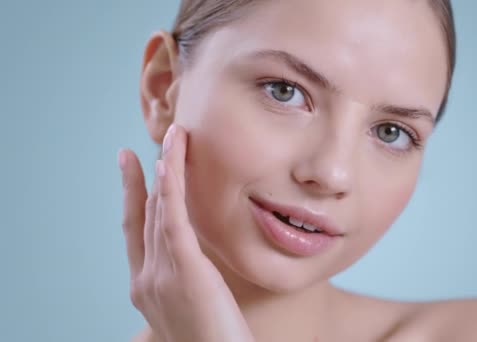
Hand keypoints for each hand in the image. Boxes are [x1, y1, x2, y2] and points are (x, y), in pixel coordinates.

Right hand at [118, 124, 253, 341]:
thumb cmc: (211, 341)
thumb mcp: (190, 306)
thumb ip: (186, 278)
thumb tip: (195, 256)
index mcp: (145, 287)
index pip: (136, 231)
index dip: (133, 196)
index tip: (133, 167)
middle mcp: (146, 278)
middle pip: (145, 216)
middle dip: (145, 177)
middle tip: (146, 145)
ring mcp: (161, 275)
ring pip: (160, 211)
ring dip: (166, 170)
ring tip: (173, 138)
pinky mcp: (185, 272)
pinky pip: (174, 223)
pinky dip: (169, 192)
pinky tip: (169, 165)